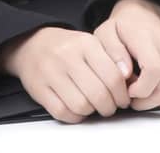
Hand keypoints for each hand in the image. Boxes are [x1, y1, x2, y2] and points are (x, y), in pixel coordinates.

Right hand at [0, 26, 129, 123]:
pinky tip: (77, 109)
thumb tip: (128, 82)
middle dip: (109, 107)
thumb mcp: (90, 43)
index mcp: (85, 43)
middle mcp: (67, 56)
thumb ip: (110, 59)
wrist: (31, 43)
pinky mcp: (39, 89)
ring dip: (92, 112)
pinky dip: (74, 116)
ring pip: (81, 105)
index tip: (123, 99)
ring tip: (93, 106)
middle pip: (99, 94)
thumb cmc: (66, 47)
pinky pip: (62, 112)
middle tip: (110, 107)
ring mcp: (51, 72)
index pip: (113, 76)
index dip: (122, 94)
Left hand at [93, 0, 159, 110]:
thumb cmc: (122, 28)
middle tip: (131, 96)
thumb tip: (125, 73)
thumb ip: (112, 52)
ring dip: (156, 101)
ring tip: (142, 89)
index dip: (141, 90)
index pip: (154, 71)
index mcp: (147, 38)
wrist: (141, 15)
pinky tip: (157, 91)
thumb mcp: (105, 34)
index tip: (128, 91)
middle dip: (145, 102)